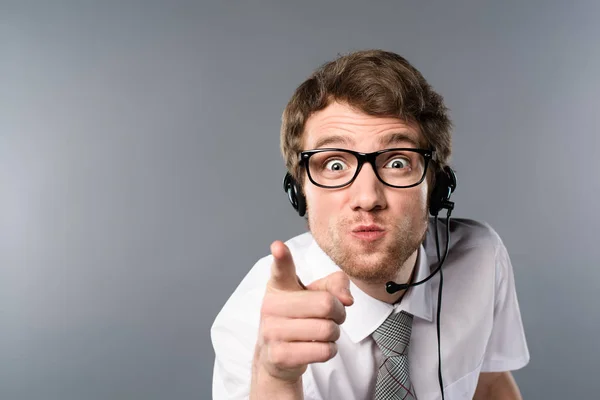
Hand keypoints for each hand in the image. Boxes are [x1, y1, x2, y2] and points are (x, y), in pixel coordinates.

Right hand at [253, 240, 353, 382]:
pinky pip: (323, 351)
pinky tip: (317, 347)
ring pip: (327, 329)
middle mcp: (271, 306)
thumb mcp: (315, 294)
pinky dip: (330, 350)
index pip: (281, 269)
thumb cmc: (299, 317)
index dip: (281, 257)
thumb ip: (335, 284)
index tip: (278, 247)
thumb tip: (347, 300)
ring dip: (334, 334)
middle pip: (326, 303)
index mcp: (279, 285)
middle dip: (339, 313)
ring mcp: (272, 331)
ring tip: (322, 333)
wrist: (275, 355)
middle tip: (333, 316)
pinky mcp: (279, 356)